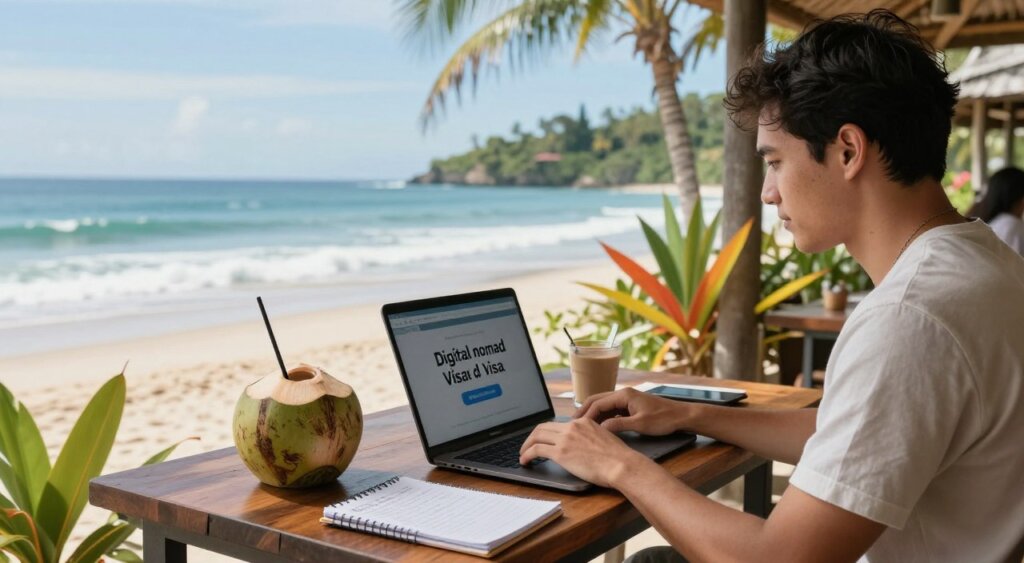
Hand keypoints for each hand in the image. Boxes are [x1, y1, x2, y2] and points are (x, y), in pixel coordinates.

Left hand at [518, 418, 649, 487]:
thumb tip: (583, 447)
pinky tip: (525, 461)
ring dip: (526, 445)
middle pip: (543, 427)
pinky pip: (536, 450)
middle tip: (527, 446)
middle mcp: (572, 426)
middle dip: (532, 436)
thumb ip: (590, 438)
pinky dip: (527, 454)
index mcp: (584, 422)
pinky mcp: (561, 452)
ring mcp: (566, 438)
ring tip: (522, 454)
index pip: (558, 424)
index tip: (542, 439)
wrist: (621, 464)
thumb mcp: (604, 438)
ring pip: (537, 436)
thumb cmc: (618, 458)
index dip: (547, 432)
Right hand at [575, 388, 695, 435]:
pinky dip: (602, 417)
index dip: (586, 415)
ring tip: (581, 426)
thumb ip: (619, 425)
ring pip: (603, 405)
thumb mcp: (640, 424)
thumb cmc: (663, 419)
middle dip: (584, 411)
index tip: (577, 426)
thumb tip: (601, 429)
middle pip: (597, 400)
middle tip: (571, 424)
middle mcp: (623, 394)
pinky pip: (611, 410)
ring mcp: (627, 399)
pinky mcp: (630, 406)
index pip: (598, 403)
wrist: (681, 416)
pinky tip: (598, 427)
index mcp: (624, 395)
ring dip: (592, 414)